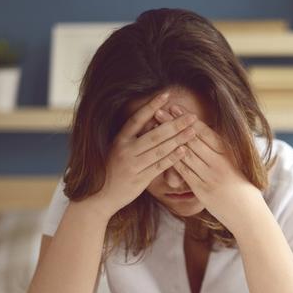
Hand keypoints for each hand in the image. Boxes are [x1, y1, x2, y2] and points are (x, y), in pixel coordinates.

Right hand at [88, 92, 198, 217]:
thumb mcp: (118, 150)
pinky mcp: (139, 179)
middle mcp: (125, 150)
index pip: (137, 118)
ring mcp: (132, 165)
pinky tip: (184, 150)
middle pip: (154, 134)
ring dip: (178, 139)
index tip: (166, 94)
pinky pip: (159, 166)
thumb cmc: (112, 171)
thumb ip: (134, 137)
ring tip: (193, 131)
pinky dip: (172, 158)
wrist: (100, 197)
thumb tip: (154, 120)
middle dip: (175, 124)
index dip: (151, 106)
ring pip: (159, 149)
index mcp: (119, 140)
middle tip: (191, 116)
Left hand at [153, 104, 263, 231]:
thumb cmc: (245, 188)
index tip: (176, 107)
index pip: (205, 132)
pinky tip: (161, 151)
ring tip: (156, 127)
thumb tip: (212, 135)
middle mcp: (219, 162)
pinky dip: (172, 160)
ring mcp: (210, 176)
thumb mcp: (240, 164)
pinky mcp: (202, 190)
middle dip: (174, 124)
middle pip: (192, 139)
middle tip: (159, 110)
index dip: (188, 119)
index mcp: (229, 153)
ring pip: (186, 154)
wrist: (249, 214)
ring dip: (169, 139)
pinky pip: (184, 172)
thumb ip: (225, 151)